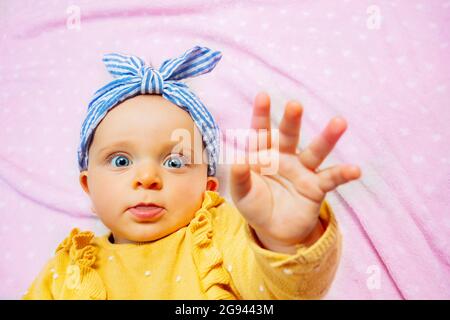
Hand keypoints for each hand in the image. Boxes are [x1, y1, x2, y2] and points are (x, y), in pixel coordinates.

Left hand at [229, 92, 360, 253]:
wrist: (274, 230)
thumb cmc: (255, 205)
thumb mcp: (242, 194)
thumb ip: (239, 178)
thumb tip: (238, 160)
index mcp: (263, 154)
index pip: (261, 132)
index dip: (262, 115)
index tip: (263, 96)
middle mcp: (284, 157)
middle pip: (289, 135)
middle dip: (292, 120)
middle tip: (295, 105)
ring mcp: (302, 170)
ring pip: (316, 151)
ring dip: (327, 138)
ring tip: (339, 122)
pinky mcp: (316, 187)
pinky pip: (331, 178)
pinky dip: (343, 174)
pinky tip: (355, 170)